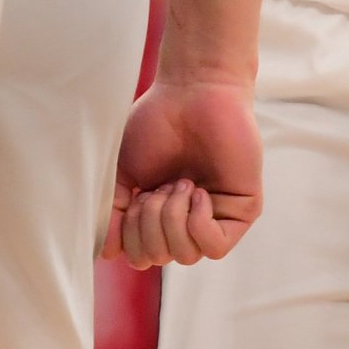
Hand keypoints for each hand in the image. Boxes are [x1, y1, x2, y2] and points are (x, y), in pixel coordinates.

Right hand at [100, 77, 260, 269]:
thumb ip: (113, 214)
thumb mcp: (123, 172)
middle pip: (159, 258)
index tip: (135, 194)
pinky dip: (198, 223)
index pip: (140, 256)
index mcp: (159, 214)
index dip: (129, 233)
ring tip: (181, 183)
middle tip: (158, 186)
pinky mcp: (242, 210)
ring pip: (186, 255)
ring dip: (172, 218)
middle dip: (149, 224)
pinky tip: (197, 192)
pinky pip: (215, 247)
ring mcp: (215, 216)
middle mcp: (186, 219)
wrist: (193, 90)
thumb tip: (106, 253)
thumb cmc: (158, 122)